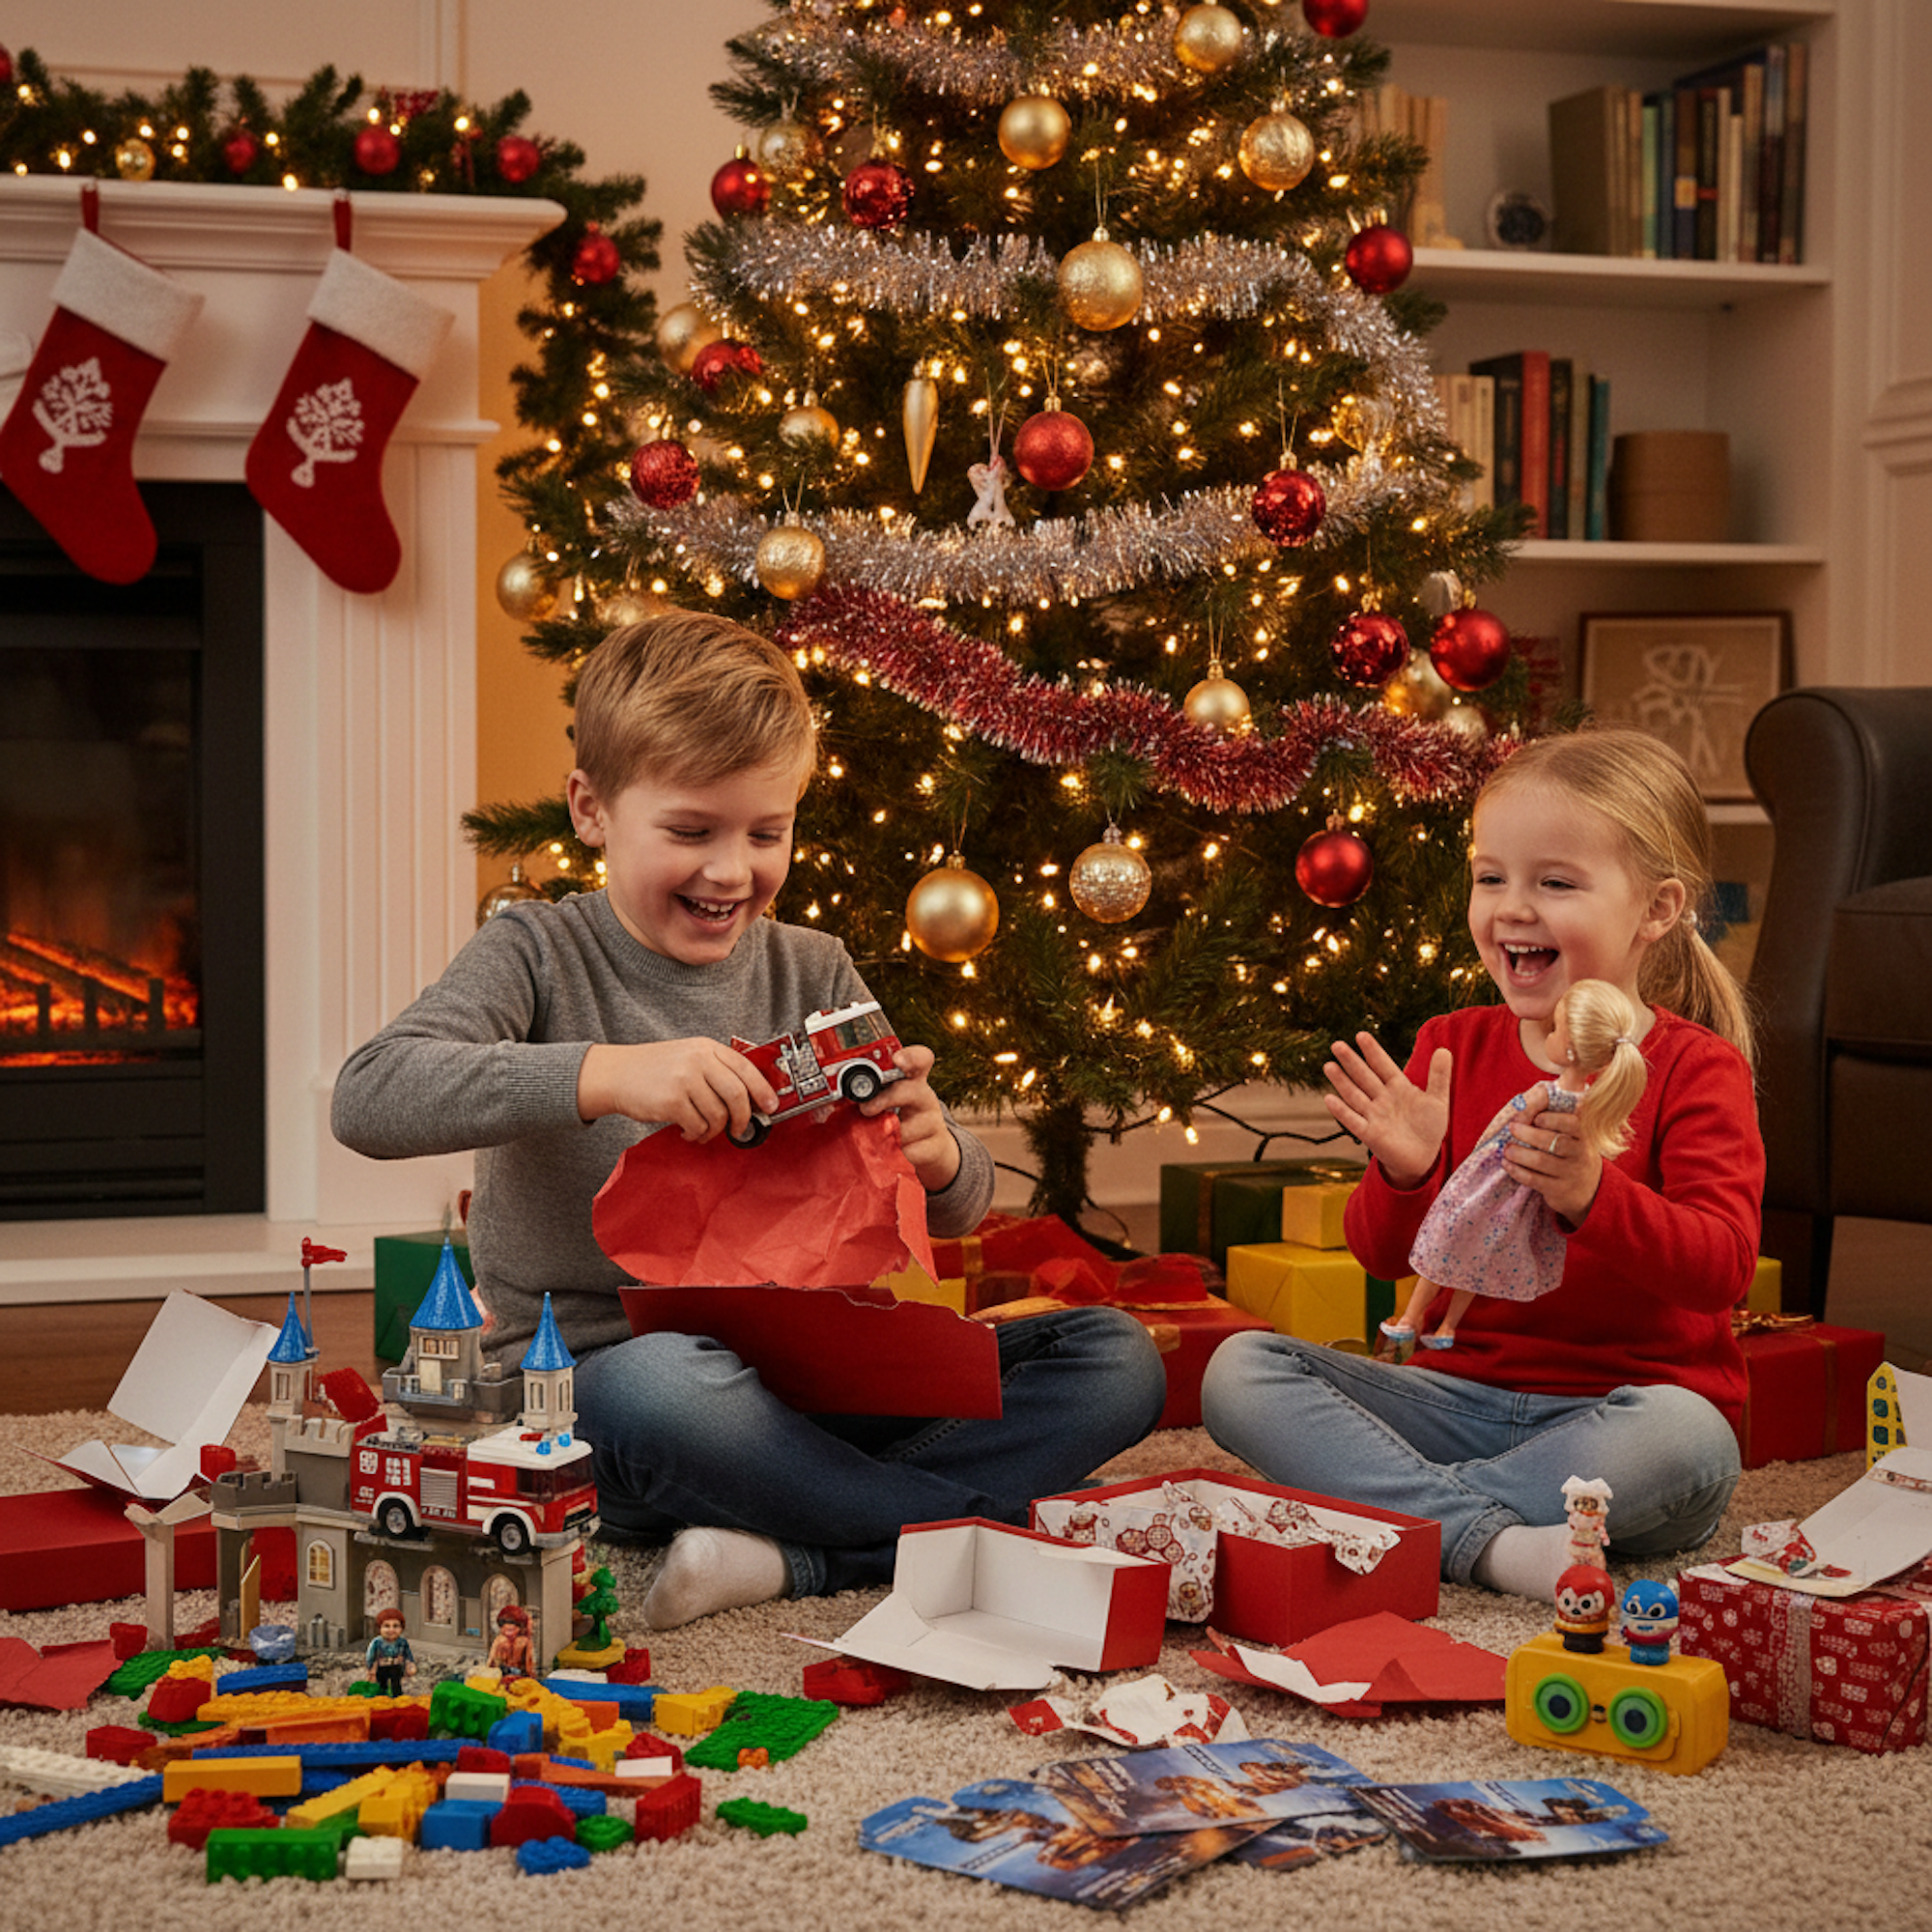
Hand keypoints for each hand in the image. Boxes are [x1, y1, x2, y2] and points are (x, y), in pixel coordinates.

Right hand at [576, 1038, 779, 1142]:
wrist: (616, 1073)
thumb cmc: (655, 1069)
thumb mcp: (688, 1056)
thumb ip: (716, 1070)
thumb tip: (751, 1099)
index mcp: (706, 1048)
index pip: (746, 1068)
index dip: (763, 1090)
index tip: (771, 1107)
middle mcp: (698, 1060)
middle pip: (737, 1094)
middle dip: (743, 1118)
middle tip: (740, 1130)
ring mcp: (684, 1080)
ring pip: (718, 1115)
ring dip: (714, 1130)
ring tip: (702, 1131)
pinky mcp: (671, 1101)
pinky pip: (698, 1126)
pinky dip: (696, 1134)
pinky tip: (687, 1131)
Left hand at [858, 1043, 961, 1193]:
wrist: (930, 1147)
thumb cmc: (900, 1118)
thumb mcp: (886, 1102)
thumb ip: (867, 1095)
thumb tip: (834, 1100)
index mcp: (912, 1079)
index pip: (919, 1059)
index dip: (910, 1057)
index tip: (897, 1060)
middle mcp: (924, 1096)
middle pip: (910, 1090)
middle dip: (886, 1099)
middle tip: (866, 1110)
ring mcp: (932, 1121)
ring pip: (904, 1128)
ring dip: (885, 1136)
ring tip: (878, 1137)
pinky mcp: (935, 1145)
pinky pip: (909, 1152)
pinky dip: (895, 1154)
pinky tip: (894, 1152)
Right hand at [1322, 1032, 1450, 1189]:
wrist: (1423, 1157)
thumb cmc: (1429, 1127)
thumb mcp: (1438, 1100)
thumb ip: (1439, 1076)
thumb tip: (1443, 1050)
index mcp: (1398, 1088)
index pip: (1383, 1065)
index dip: (1372, 1051)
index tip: (1361, 1035)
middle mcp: (1382, 1099)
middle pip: (1364, 1077)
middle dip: (1351, 1061)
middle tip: (1337, 1045)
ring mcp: (1374, 1116)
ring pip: (1354, 1095)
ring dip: (1341, 1081)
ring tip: (1328, 1065)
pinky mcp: (1370, 1134)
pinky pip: (1353, 1121)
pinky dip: (1341, 1111)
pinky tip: (1329, 1099)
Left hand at [1501, 1101, 1602, 1223]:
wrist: (1588, 1191)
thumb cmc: (1570, 1154)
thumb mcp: (1572, 1136)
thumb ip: (1553, 1118)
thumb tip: (1524, 1102)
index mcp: (1583, 1136)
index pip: (1573, 1124)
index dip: (1553, 1119)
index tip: (1536, 1117)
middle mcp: (1580, 1154)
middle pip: (1555, 1142)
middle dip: (1529, 1134)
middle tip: (1512, 1128)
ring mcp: (1571, 1174)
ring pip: (1542, 1161)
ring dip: (1519, 1153)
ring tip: (1506, 1149)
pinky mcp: (1559, 1190)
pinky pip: (1534, 1180)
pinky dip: (1517, 1171)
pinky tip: (1507, 1164)